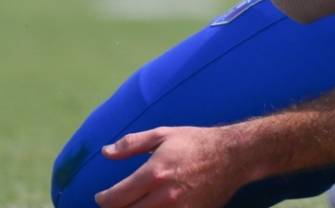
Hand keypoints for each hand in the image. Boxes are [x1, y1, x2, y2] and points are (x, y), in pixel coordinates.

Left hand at [95, 126, 246, 207]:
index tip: (101, 197)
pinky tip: (152, 207)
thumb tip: (105, 152)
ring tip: (132, 205)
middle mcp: (164, 197)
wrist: (233, 156)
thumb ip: (131, 144)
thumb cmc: (196, 142)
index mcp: (153, 174)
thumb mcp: (163, 135)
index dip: (103, 200)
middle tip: (116, 203)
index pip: (116, 198)